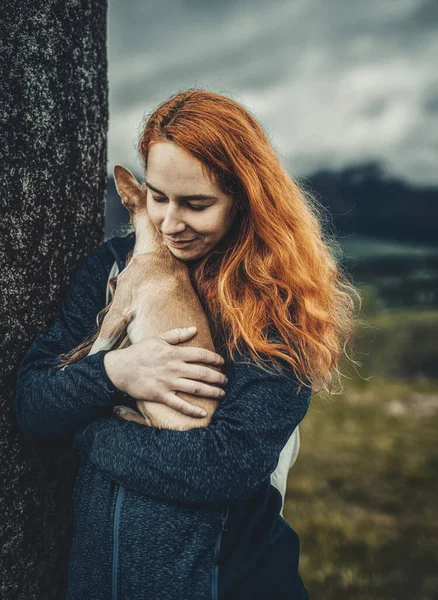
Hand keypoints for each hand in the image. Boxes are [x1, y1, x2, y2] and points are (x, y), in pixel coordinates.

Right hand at [103, 327, 226, 417]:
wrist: (119, 369)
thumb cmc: (138, 352)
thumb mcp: (157, 339)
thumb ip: (177, 334)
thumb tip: (194, 329)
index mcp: (174, 353)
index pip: (201, 355)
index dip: (214, 359)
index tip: (222, 362)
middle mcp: (174, 368)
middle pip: (203, 373)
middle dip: (218, 377)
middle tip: (226, 380)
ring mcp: (168, 383)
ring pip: (196, 389)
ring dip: (212, 392)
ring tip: (222, 394)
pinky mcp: (161, 396)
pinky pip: (180, 405)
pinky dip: (192, 410)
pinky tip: (203, 413)